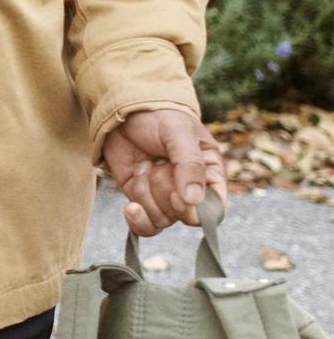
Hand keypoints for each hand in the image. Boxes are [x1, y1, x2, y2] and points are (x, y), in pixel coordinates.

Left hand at [102, 108, 226, 236]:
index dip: (195, 208)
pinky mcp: (142, 199)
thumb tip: (194, 201)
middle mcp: (190, 191)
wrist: (124, 112)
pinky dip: (137, 220)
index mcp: (209, 175)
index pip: (214, 210)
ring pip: (162, 219)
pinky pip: (145, 225)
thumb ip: (189, 163)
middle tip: (157, 165)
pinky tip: (131, 207)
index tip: (178, 193)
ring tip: (143, 166)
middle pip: (184, 215)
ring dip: (146, 194)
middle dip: (165, 192)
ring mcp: (165, 197)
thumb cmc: (159, 117)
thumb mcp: (179, 133)